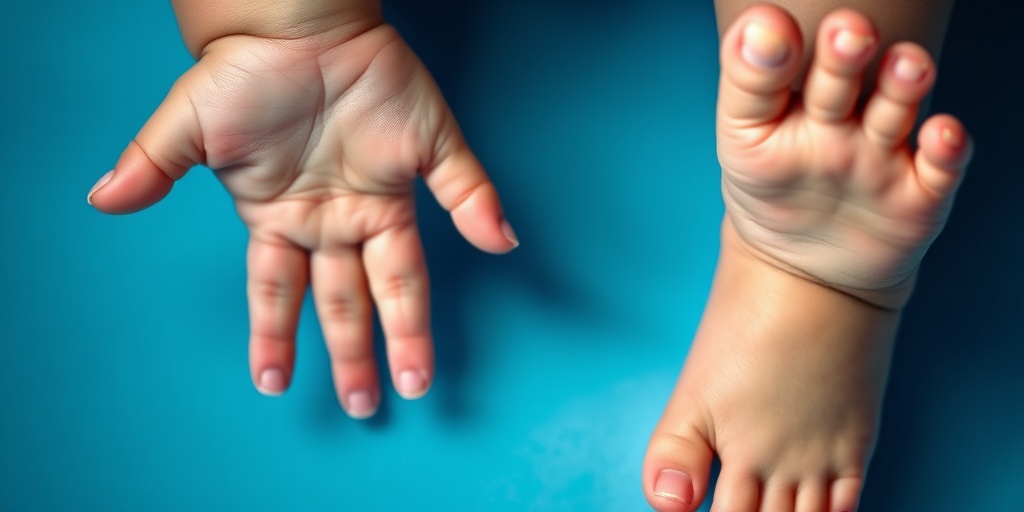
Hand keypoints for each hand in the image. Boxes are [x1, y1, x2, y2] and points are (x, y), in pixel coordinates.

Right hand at [88, 24, 517, 417]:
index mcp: (284, 218)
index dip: (277, 338)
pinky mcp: (420, 156)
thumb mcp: (187, 125)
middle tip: (366, 403)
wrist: (288, 20)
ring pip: (399, 273)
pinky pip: (459, 187)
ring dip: (409, 323)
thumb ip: (153, 167)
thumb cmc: (241, 73)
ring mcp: (377, 194)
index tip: (277, 382)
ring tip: (415, 376)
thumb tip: (102, 201)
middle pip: (346, 300)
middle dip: (353, 353)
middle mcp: (333, 218)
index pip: (281, 294)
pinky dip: (482, 212)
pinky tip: (500, 242)